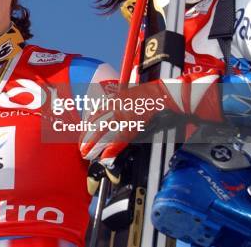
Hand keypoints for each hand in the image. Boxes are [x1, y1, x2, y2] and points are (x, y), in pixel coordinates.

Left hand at [80, 74, 221, 193]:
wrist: (169, 93)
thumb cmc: (156, 93)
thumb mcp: (135, 94)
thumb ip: (124, 103)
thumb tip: (115, 109)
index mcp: (118, 98)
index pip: (97, 112)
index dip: (88, 124)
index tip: (82, 133)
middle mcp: (118, 105)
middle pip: (98, 123)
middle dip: (88, 137)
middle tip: (81, 149)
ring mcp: (126, 114)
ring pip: (105, 131)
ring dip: (95, 144)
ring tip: (87, 155)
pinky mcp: (135, 123)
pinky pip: (121, 138)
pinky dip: (112, 148)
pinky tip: (105, 156)